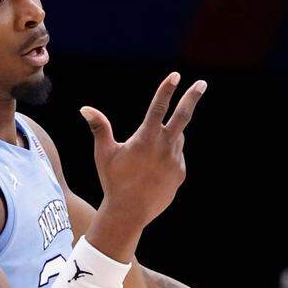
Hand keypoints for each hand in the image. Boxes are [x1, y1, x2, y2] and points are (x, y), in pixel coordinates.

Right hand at [80, 72, 205, 229]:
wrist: (130, 212)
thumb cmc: (113, 181)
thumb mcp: (104, 153)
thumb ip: (99, 128)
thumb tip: (85, 108)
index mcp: (146, 139)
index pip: (159, 107)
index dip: (167, 90)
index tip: (176, 75)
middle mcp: (165, 147)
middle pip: (183, 116)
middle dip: (192, 97)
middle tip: (202, 83)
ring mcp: (175, 161)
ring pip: (176, 138)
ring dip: (167, 137)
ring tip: (146, 157)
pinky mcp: (180, 173)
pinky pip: (176, 157)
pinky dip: (167, 156)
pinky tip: (151, 172)